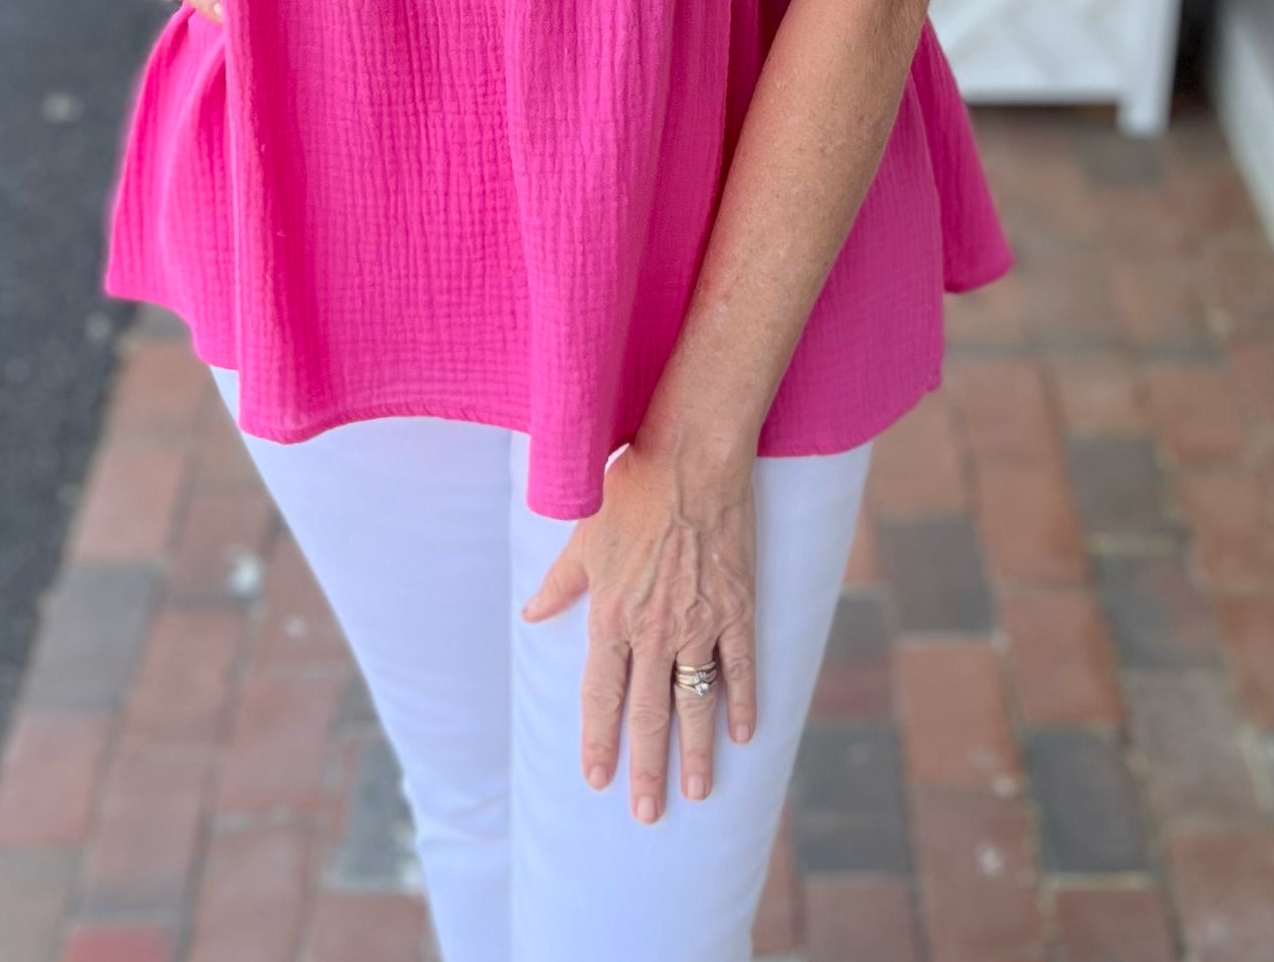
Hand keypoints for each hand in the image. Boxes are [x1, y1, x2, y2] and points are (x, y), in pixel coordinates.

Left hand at [520, 435, 757, 822]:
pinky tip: (742, 735)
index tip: (598, 780)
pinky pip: (741, 669)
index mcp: (612, 616)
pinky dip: (742, 703)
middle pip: (649, 714)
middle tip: (648, 814)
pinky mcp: (738, 610)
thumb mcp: (583, 537)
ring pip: (695, 703)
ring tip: (696, 792)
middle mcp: (653, 631)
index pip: (601, 696)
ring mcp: (699, 624)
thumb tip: (531, 614)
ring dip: (695, 753)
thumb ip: (560, 584)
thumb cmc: (631, 490)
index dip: (599, 741)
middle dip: (647, 768)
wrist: (691, 459)